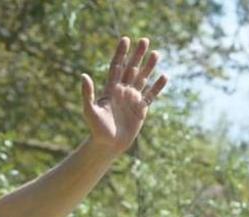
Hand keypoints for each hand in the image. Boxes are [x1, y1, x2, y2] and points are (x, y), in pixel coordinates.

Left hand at [79, 37, 166, 154]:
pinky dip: (157, 87)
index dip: (121, 53)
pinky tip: (164, 76)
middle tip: (145, 40)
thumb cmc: (96, 130)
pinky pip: (151, 95)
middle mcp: (122, 91)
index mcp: (110, 89)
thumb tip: (83, 75)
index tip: (125, 39)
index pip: (116, 67)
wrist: (108, 145)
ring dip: (149, 67)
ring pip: (142, 79)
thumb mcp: (90, 111)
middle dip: (138, 55)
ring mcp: (132, 99)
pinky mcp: (141, 109)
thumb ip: (88, 94)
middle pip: (132, 69)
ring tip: (156, 53)